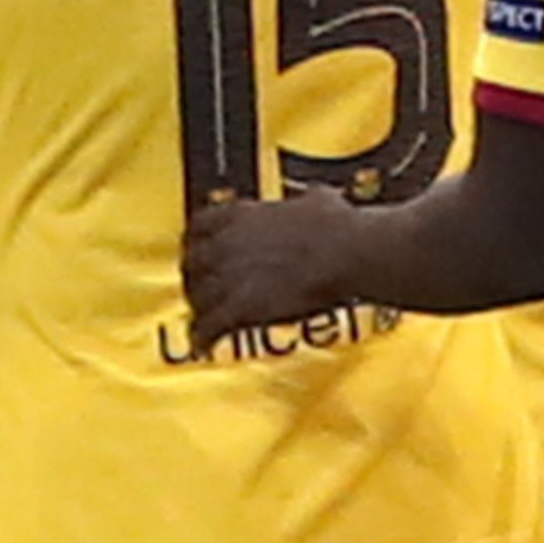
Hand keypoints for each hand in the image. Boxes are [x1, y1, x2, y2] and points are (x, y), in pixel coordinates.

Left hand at [180, 186, 361, 353]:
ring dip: (200, 307)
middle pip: (192, 263)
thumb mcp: (314, 199)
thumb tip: (312, 200)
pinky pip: (210, 325)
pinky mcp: (242, 307)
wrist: (351, 253)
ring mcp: (232, 276)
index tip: (199, 247)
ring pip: (197, 296)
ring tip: (205, 317)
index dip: (196, 239)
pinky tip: (204, 343)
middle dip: (196, 276)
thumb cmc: (338, 227)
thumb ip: (299, 202)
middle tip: (202, 285)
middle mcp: (228, 243)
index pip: (198, 225)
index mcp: (241, 214)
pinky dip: (204, 336)